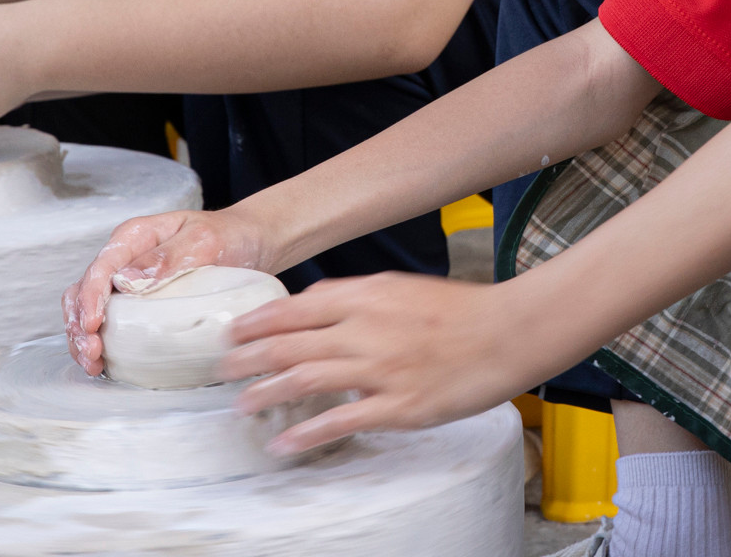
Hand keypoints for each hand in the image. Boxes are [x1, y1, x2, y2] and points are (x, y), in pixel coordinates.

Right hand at [62, 208, 271, 374]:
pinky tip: (105, 362)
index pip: (100, 268)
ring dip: (84, 337)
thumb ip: (167, 258)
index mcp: (135, 237)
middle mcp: (126, 258)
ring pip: (88, 308)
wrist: (253, 241)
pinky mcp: (139, 303)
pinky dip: (100, 341)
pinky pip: (110, 321)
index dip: (90, 298)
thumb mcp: (205, 241)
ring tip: (94, 363)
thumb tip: (126, 281)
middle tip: (93, 354)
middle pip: (84, 290)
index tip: (93, 325)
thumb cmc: (230, 236)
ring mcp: (129, 282)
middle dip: (80, 324)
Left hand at [222, 274, 545, 454]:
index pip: (296, 308)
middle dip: (249, 358)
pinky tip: (283, 443)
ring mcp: (381, 369)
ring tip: (241, 405)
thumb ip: (355, 296)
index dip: (258, 322)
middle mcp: (366, 330)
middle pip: (290, 344)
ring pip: (306, 381)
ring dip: (266, 393)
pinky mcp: (399, 405)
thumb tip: (312, 302)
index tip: (233, 332)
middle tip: (223, 369)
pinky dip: (306, 433)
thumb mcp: (401, 287)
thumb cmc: (459, 310)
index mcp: (366, 295)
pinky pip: (342, 421)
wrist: (508, 333)